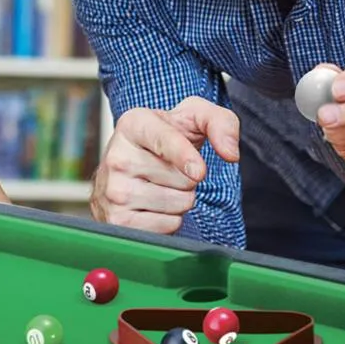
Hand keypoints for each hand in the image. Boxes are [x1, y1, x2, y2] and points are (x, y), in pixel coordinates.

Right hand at [91, 96, 239, 234]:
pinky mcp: (117, 220)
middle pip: (181, 179)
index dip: (184, 157)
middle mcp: (117, 156)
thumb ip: (221, 123)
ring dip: (180, 198)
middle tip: (169, 168)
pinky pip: (167, 226)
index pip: (164, 141)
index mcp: (133, 124)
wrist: (130, 164)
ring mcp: (113, 190)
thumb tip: (230, 153)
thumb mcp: (194, 117)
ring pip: (177, 204)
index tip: (198, 172)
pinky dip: (170, 219)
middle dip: (187, 177)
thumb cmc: (167, 138)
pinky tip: (152, 204)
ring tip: (160, 185)